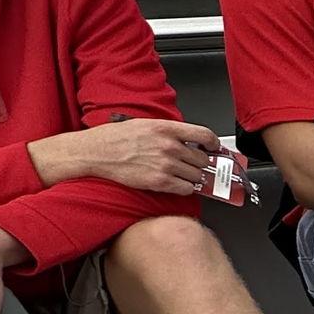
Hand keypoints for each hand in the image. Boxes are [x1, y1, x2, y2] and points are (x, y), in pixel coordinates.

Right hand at [30, 117, 221, 194]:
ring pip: (196, 176)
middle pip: (203, 160)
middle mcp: (169, 147)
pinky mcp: (161, 182)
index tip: (215, 149)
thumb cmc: (117, 138)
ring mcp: (166, 165)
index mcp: (166, 128)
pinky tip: (175, 183)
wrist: (98, 153)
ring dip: (192, 177)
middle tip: (192, 164)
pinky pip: (186, 189)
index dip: (214, 144)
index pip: (204, 135)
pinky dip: (184, 188)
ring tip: (181, 173)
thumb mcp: (145, 125)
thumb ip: (169, 132)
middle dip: (200, 163)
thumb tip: (188, 140)